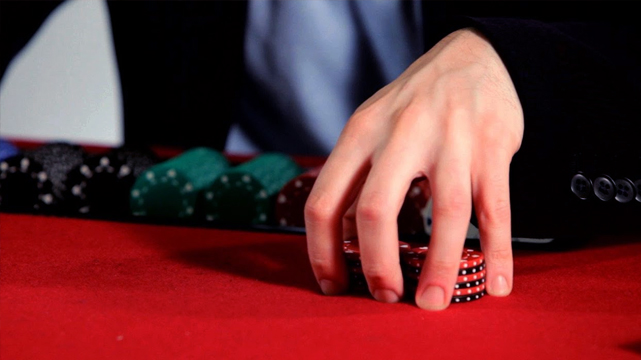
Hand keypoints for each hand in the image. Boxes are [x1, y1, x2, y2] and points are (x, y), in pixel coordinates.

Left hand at [304, 28, 523, 309]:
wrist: (471, 56)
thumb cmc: (413, 104)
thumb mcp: (372, 127)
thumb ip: (357, 178)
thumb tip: (346, 238)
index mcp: (360, 133)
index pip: (324, 201)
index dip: (322, 251)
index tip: (333, 285)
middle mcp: (400, 134)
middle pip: (376, 209)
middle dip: (377, 265)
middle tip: (385, 297)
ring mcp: (450, 139)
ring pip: (446, 212)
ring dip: (440, 266)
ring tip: (433, 303)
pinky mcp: (492, 147)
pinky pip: (496, 208)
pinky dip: (497, 251)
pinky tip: (495, 283)